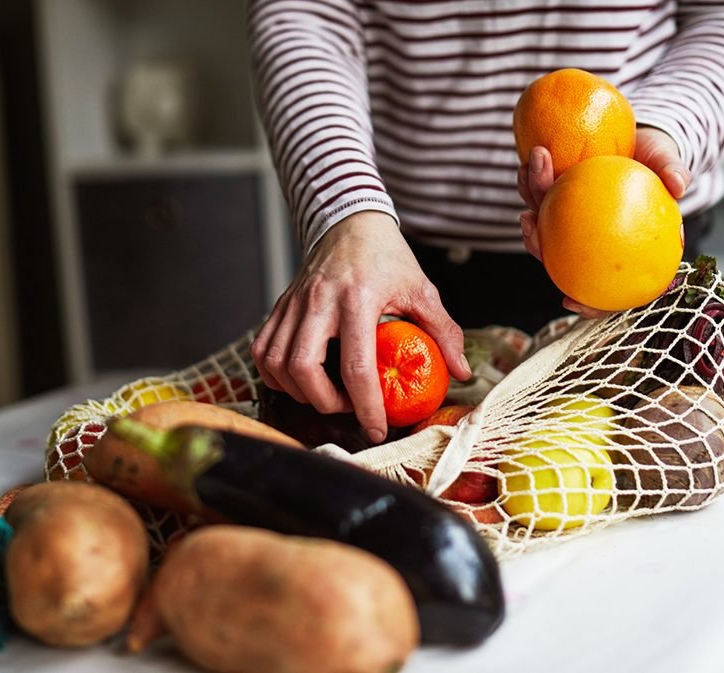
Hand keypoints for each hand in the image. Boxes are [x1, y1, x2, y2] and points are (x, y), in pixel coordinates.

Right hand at [252, 211, 471, 442]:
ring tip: (327, 394)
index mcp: (358, 299)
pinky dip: (275, 375)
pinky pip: (262, 350)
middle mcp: (319, 302)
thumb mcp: (422, 290)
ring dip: (298, 391)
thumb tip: (460, 371)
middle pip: (303, 370)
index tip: (376, 429)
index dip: (365, 407)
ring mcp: (294, 304)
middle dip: (325, 403)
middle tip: (348, 407)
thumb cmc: (387, 257)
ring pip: (276, 363)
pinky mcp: (279, 306)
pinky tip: (299, 380)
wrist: (350, 221)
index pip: (356, 366)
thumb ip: (443, 331)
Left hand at [517, 126, 690, 317]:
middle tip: (530, 225)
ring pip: (545, 230)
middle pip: (562, 261)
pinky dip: (531, 184)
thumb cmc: (656, 157)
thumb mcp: (668, 161)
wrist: (637, 138)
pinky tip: (526, 168)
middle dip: (538, 247)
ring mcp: (574, 224)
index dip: (591, 306)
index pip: (611, 291)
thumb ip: (674, 171)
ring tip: (526, 184)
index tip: (568, 302)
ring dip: (530, 212)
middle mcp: (595, 243)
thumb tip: (680, 184)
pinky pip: (541, 198)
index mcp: (626, 249)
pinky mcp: (560, 201)